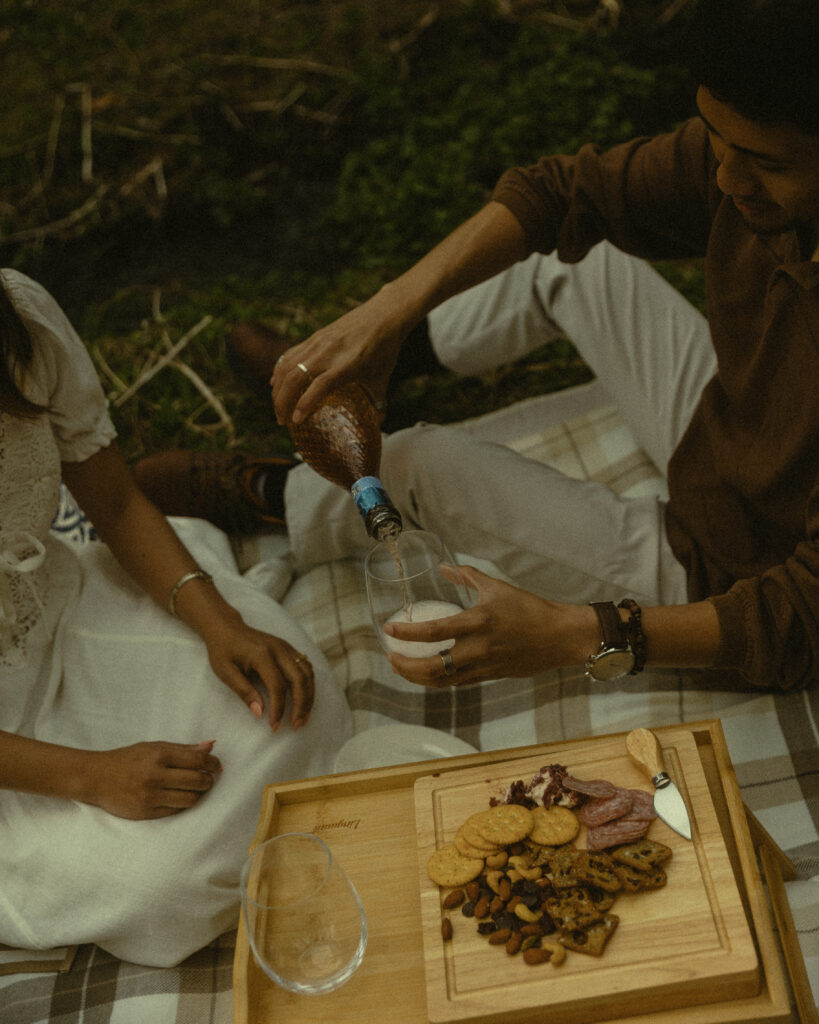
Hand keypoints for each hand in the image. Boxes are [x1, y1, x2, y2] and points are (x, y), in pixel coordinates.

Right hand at [87, 740, 221, 818]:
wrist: (97, 778)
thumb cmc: (128, 759)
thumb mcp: (154, 747)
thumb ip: (184, 748)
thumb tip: (211, 746)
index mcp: (159, 755)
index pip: (198, 760)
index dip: (213, 763)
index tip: (216, 766)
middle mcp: (155, 775)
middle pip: (197, 781)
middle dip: (209, 780)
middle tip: (208, 778)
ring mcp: (150, 796)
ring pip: (190, 799)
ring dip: (199, 794)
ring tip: (197, 789)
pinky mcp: (145, 812)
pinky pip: (175, 811)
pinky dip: (183, 804)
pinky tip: (181, 797)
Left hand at [203, 616, 314, 731]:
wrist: (226, 628)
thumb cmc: (223, 651)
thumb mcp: (226, 672)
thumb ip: (244, 691)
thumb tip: (260, 713)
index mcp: (262, 654)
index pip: (277, 685)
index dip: (278, 708)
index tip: (274, 726)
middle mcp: (279, 649)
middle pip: (299, 679)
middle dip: (301, 705)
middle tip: (297, 725)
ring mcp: (286, 647)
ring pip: (307, 673)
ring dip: (309, 696)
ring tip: (304, 716)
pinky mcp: (289, 648)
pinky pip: (306, 667)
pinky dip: (309, 685)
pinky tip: (304, 699)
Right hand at [271, 286, 408, 425]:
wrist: (385, 314)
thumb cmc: (385, 348)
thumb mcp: (382, 378)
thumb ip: (378, 403)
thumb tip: (378, 424)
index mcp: (346, 365)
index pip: (319, 386)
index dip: (304, 404)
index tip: (295, 421)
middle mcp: (328, 353)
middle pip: (294, 377)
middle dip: (282, 402)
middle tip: (282, 421)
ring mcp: (318, 342)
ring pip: (287, 366)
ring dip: (277, 389)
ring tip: (278, 408)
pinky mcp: (314, 336)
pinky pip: (290, 354)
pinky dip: (279, 370)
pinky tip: (275, 383)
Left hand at [383, 565, 592, 686]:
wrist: (560, 637)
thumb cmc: (530, 609)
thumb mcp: (497, 587)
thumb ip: (467, 577)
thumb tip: (444, 567)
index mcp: (477, 623)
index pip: (433, 632)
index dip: (407, 634)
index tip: (389, 630)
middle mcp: (477, 649)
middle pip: (431, 668)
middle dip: (405, 667)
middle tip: (391, 657)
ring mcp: (483, 667)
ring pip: (442, 681)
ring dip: (417, 678)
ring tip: (403, 668)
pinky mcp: (490, 676)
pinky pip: (457, 683)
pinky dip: (438, 679)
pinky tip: (429, 672)